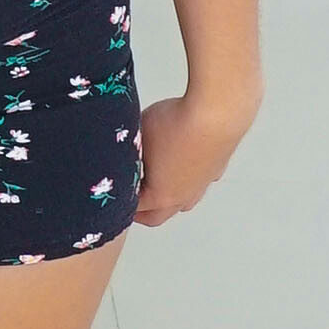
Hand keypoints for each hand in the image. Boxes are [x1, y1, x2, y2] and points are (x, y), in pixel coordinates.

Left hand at [130, 83, 261, 228]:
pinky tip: (182, 165)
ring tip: (155, 185)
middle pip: (159, 215)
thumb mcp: (138, 135)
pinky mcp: (216, 168)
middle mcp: (183, 196)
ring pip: (182, 202)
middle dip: (143, 211)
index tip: (112, 198)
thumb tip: (120, 149)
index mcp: (160, 196)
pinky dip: (187, 179)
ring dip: (167, 198)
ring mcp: (202, 184)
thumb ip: (127, 149)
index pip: (134, 209)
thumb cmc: (176, 125)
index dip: (120, 204)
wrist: (215, 114)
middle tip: (130, 204)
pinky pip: (198, 182)